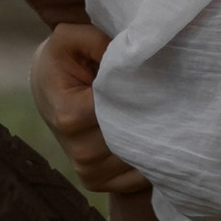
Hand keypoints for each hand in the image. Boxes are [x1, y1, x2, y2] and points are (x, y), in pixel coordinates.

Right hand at [32, 21, 145, 193]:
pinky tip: (148, 134)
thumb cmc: (63, 61)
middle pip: (133, 137)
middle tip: (172, 97)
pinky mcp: (97, 183)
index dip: (143, 92)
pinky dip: (148, 158)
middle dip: (153, 117)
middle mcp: (79, 151)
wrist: (47, 90)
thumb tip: (128, 53)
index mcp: (70, 115)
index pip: (122, 109)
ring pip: (139, 159)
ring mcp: (88, 172)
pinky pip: (137, 177)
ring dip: (154, 138)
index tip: (158, 77)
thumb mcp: (69, 37)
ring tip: (162, 114)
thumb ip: (94, 38)